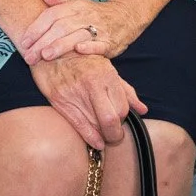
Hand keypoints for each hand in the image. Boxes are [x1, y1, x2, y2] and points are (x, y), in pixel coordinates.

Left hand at [18, 0, 146, 63]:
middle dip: (43, 42)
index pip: (51, 15)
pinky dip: (89, 47)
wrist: (125, 17)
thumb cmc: (94, 13)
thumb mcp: (77, 3)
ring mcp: (98, 29)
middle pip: (61, 27)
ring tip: (46, 56)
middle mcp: (85, 16)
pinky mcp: (109, 42)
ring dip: (61, 46)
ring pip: (77, 36)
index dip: (36, 28)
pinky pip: (99, 44)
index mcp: (75, 6)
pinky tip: (78, 51)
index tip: (24, 42)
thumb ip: (58, 1)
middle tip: (29, 56)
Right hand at [30, 52, 145, 149]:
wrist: (53, 53)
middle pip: (111, 119)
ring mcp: (75, 93)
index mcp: (107, 76)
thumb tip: (143, 110)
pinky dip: (90, 138)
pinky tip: (97, 143)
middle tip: (115, 136)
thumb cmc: (84, 62)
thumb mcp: (108, 70)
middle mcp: (92, 85)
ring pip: (96, 125)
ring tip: (105, 137)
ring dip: (103, 136)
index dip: (124, 120)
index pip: (122, 108)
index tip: (121, 123)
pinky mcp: (60, 100)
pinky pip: (79, 125)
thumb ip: (126, 91)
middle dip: (115, 133)